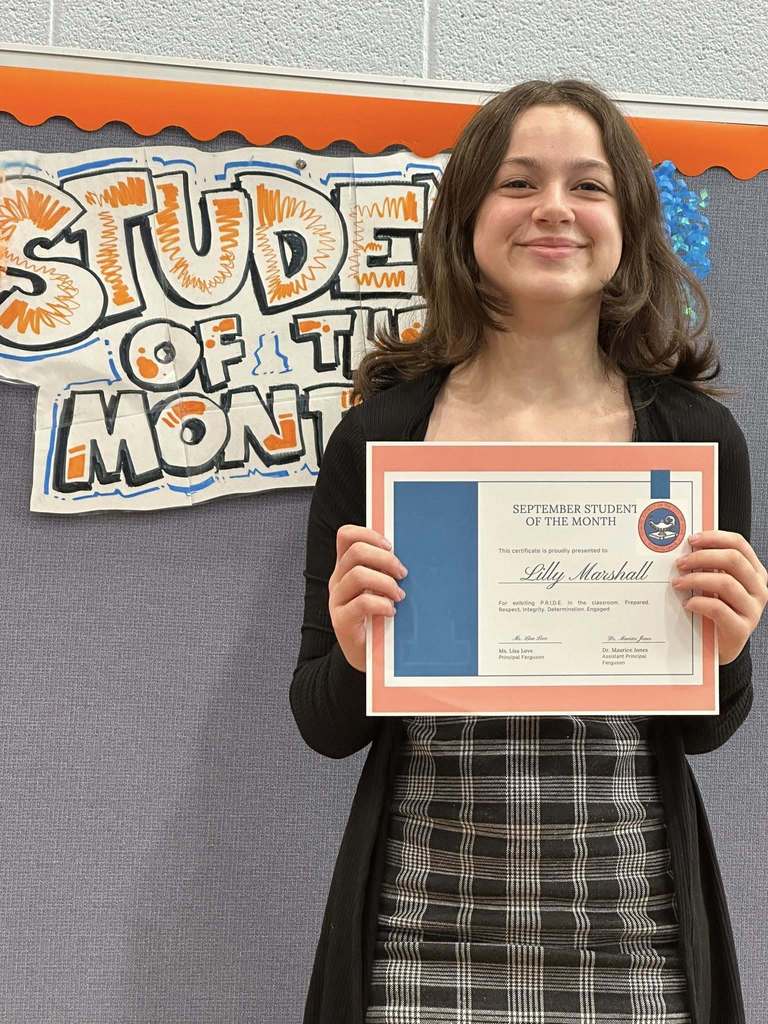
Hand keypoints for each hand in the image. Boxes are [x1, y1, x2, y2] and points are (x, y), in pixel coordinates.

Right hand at [328, 524, 407, 672]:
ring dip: (386, 583)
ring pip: (358, 574)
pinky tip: (391, 612)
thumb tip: (409, 555)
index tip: (390, 547)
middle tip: (402, 574)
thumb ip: (386, 571)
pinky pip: (361, 603)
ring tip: (399, 596)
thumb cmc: (381, 618)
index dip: (368, 534)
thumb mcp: (381, 590)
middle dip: (385, 559)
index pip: (346, 536)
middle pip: (356, 551)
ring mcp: (337, 600)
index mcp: (346, 568)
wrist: (370, 656)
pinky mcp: (341, 621)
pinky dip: (381, 604)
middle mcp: (338, 580)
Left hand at [671, 530, 767, 664]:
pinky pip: (719, 609)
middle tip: (680, 563)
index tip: (691, 540)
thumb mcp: (715, 585)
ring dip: (696, 579)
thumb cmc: (715, 612)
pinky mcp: (741, 629)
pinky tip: (687, 603)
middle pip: (733, 560)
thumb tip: (684, 549)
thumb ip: (709, 567)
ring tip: (678, 583)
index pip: (739, 544)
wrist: (720, 647)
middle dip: (702, 557)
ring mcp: (753, 609)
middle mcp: (758, 589)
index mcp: (754, 573)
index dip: (714, 538)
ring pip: (726, 583)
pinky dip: (699, 603)